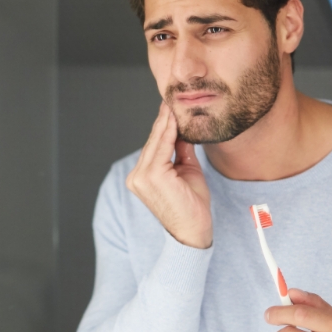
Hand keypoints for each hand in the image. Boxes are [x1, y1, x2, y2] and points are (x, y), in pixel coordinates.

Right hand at [126, 101, 211, 248]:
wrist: (194, 232)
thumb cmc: (192, 207)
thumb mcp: (188, 172)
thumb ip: (182, 152)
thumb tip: (184, 131)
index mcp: (142, 177)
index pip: (153, 146)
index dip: (163, 126)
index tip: (171, 109)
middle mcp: (138, 177)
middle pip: (153, 141)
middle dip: (164, 120)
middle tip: (172, 100)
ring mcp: (142, 177)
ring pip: (156, 142)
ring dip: (167, 122)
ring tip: (174, 105)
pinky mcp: (152, 176)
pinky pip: (162, 147)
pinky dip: (169, 132)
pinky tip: (175, 119)